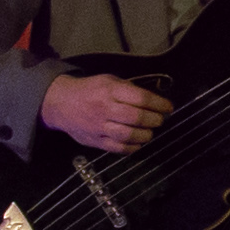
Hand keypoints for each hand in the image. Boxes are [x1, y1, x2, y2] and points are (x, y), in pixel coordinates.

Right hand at [43, 74, 166, 152]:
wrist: (60, 103)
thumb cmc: (90, 90)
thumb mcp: (109, 80)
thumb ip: (129, 89)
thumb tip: (154, 100)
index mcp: (109, 90)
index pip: (141, 98)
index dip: (159, 104)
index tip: (168, 107)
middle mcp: (104, 108)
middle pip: (137, 117)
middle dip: (155, 120)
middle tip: (160, 120)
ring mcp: (98, 126)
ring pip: (128, 135)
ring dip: (146, 134)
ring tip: (150, 131)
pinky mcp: (94, 141)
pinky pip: (118, 148)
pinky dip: (132, 147)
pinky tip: (138, 142)